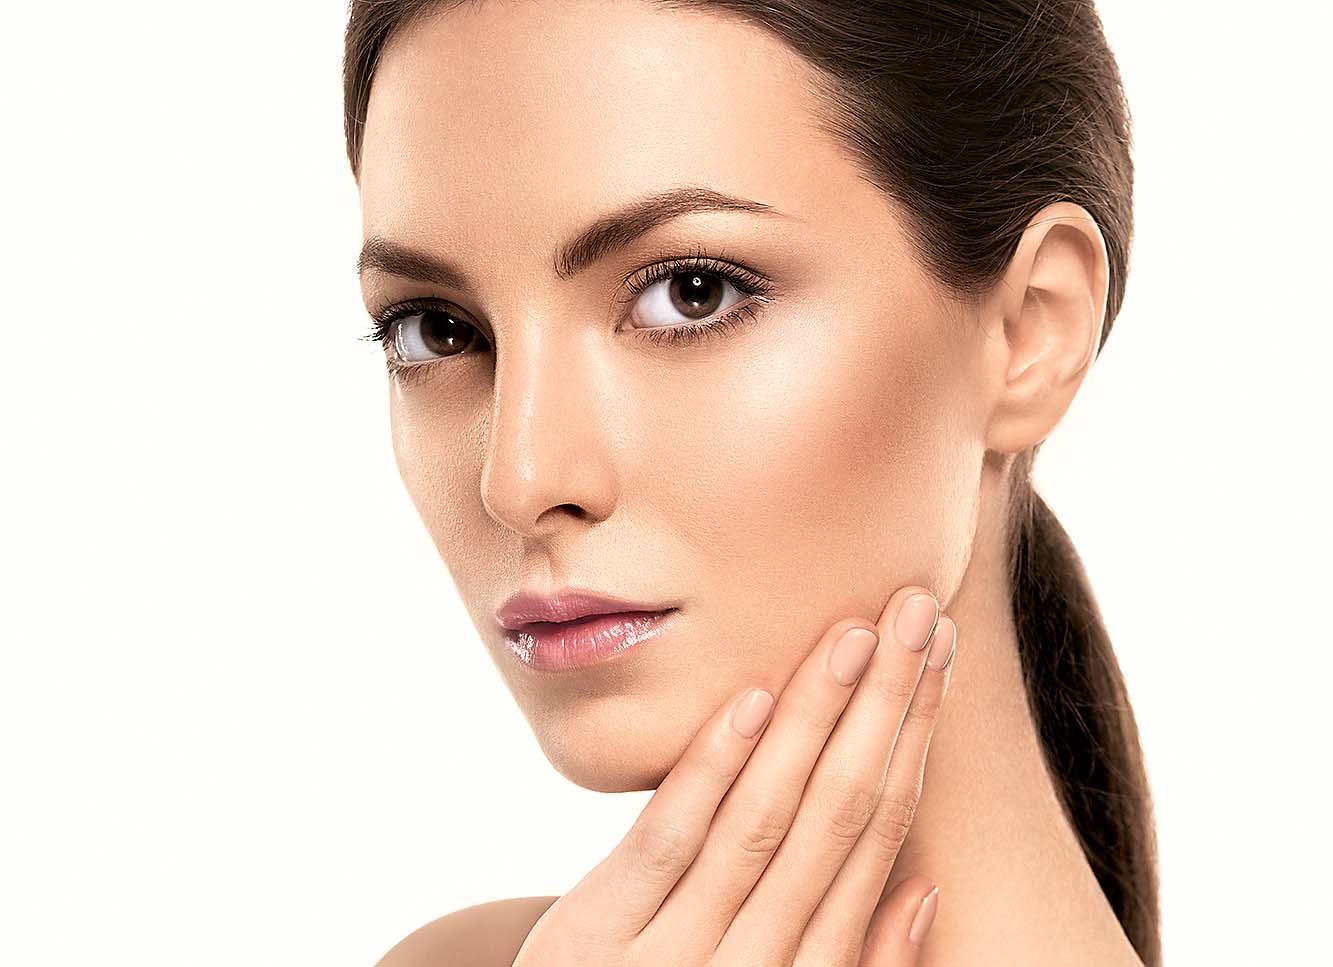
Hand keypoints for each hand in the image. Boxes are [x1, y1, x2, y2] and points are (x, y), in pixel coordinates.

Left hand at [513, 584, 957, 966]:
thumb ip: (854, 963)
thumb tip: (927, 886)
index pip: (877, 837)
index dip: (914, 741)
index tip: (938, 657)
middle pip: (838, 816)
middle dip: (885, 707)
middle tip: (916, 612)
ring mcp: (678, 957)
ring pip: (764, 821)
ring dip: (815, 721)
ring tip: (857, 634)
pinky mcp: (598, 938)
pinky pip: (666, 842)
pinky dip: (712, 772)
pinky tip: (751, 702)